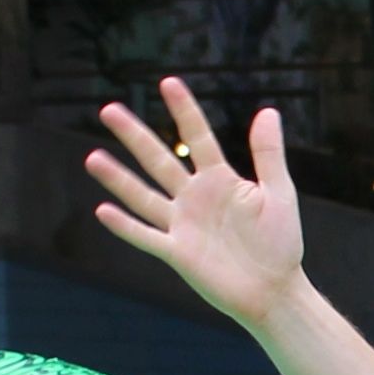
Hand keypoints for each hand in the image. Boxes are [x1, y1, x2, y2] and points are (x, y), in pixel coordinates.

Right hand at [87, 80, 307, 328]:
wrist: (275, 291)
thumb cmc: (281, 243)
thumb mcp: (279, 194)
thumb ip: (268, 155)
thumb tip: (268, 111)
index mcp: (220, 180)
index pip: (197, 137)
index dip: (184, 111)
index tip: (168, 82)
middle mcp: (195, 197)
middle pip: (159, 160)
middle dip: (135, 136)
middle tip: (108, 109)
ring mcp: (183, 224)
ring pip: (144, 196)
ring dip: (118, 178)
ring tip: (92, 157)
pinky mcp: (178, 253)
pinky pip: (146, 237)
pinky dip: (125, 226)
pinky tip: (102, 211)